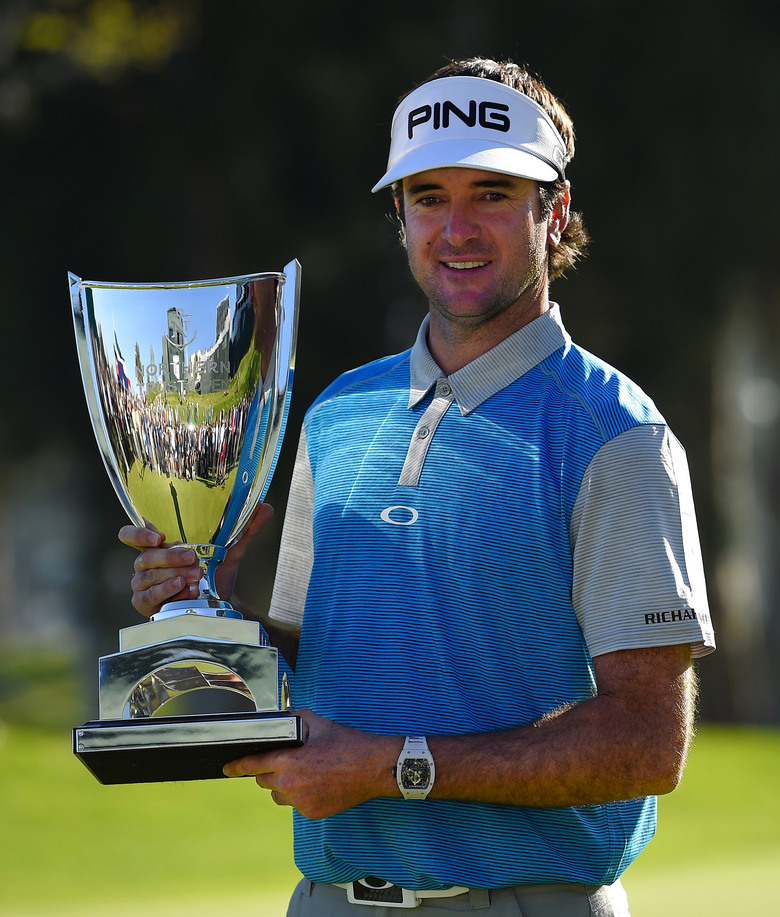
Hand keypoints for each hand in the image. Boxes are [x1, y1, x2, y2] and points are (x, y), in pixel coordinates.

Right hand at [118, 503, 273, 617]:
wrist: (219, 604)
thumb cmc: (215, 573)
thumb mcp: (231, 550)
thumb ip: (245, 529)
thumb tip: (265, 507)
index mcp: (159, 545)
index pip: (131, 534)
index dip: (137, 533)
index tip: (158, 536)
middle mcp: (147, 562)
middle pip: (145, 556)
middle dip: (170, 558)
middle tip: (194, 559)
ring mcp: (143, 584)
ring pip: (148, 576)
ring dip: (173, 575)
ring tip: (195, 576)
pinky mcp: (145, 603)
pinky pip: (148, 597)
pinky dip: (167, 593)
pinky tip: (184, 590)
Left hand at [223, 709, 400, 819]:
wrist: (373, 767)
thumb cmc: (346, 743)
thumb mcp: (318, 723)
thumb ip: (293, 719)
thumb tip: (281, 720)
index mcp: (287, 761)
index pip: (252, 765)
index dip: (237, 766)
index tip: (227, 768)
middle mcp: (290, 784)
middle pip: (263, 781)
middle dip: (267, 770)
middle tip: (284, 760)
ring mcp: (300, 802)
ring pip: (278, 794)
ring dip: (282, 785)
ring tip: (301, 772)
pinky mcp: (311, 812)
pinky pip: (295, 804)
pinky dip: (299, 794)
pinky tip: (315, 782)